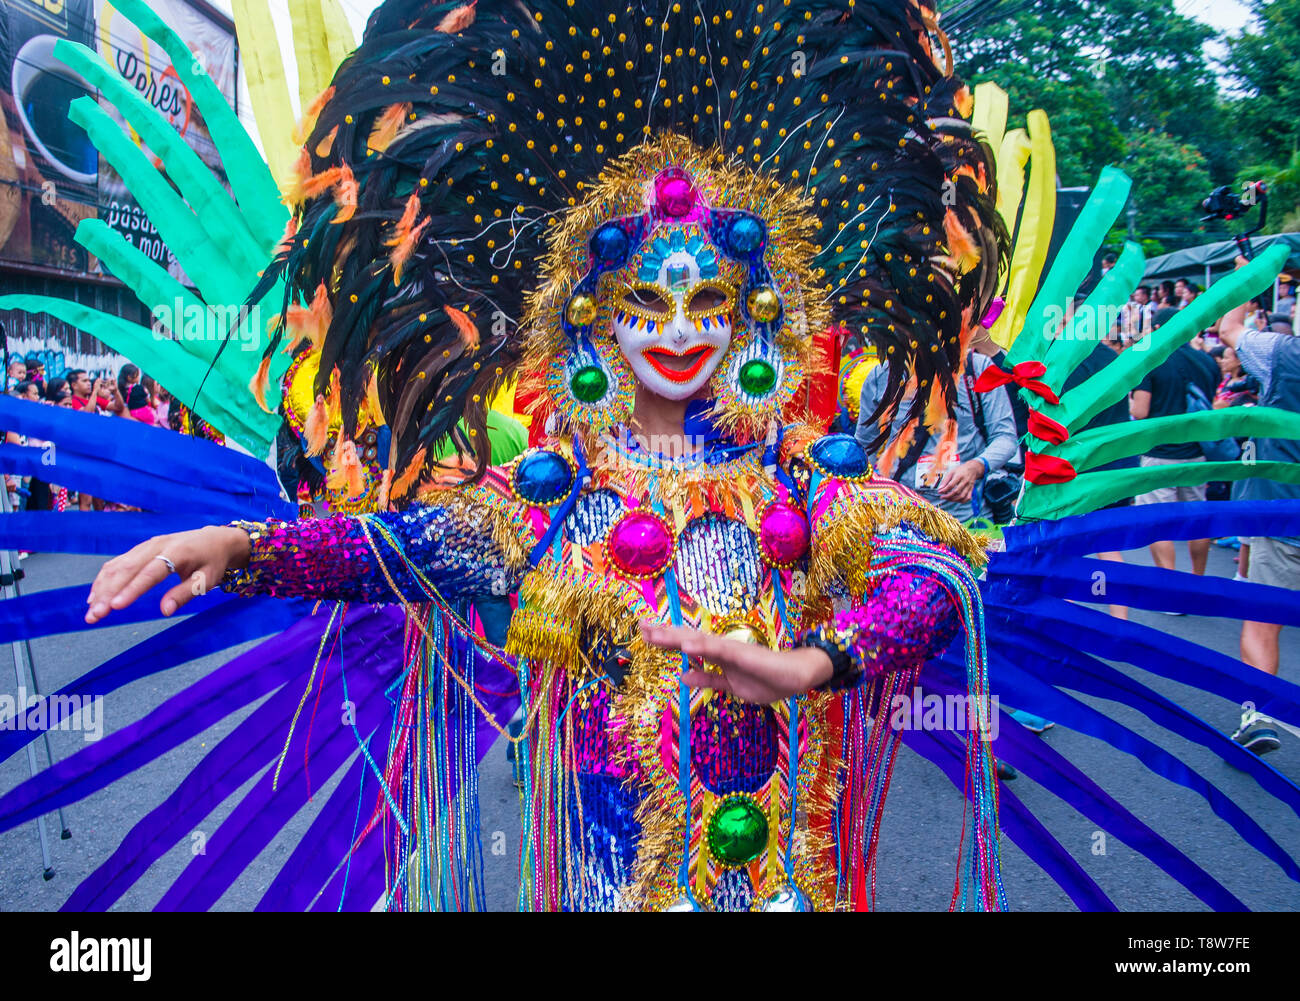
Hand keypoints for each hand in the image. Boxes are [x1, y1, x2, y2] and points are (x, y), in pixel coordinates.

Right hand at [85, 526, 251, 623]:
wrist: (214, 539)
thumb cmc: (212, 562)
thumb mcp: (207, 579)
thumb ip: (185, 593)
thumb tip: (165, 611)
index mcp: (176, 552)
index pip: (150, 573)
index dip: (132, 590)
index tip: (116, 607)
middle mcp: (156, 546)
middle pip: (127, 570)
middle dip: (107, 594)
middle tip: (94, 617)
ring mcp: (146, 546)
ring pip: (117, 566)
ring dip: (101, 589)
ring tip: (91, 612)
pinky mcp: (139, 550)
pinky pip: (117, 564)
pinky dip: (104, 580)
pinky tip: (95, 597)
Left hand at [639, 621, 833, 703]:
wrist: (798, 677)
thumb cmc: (767, 680)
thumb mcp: (729, 685)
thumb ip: (707, 679)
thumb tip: (683, 676)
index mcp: (716, 655)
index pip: (686, 645)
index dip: (665, 639)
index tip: (644, 632)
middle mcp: (721, 648)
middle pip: (687, 638)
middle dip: (664, 633)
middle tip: (641, 625)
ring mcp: (732, 650)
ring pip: (700, 640)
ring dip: (678, 637)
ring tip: (656, 633)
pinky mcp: (744, 655)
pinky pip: (721, 652)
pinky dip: (704, 648)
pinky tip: (688, 646)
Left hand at [937, 458, 983, 502]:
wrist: (972, 469)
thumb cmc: (960, 470)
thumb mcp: (951, 472)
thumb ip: (945, 480)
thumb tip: (940, 489)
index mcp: (959, 476)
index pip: (951, 485)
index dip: (944, 490)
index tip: (939, 492)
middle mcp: (965, 481)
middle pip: (956, 492)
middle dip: (948, 496)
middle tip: (942, 497)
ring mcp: (969, 486)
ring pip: (962, 496)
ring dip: (954, 500)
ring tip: (948, 499)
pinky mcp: (971, 490)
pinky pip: (967, 498)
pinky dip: (962, 501)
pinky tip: (956, 500)